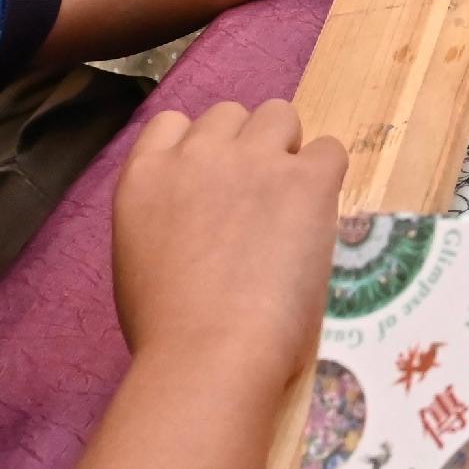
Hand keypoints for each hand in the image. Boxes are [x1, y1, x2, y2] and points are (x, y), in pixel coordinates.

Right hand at [107, 98, 345, 384]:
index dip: (200, 148)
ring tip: (291, 203)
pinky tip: (318, 217)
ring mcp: (252, 160)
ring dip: (286, 151)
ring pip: (280, 115)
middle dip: (246, 147)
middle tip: (258, 200)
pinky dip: (327, 177)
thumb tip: (197, 219)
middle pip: (230, 114)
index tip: (214, 183)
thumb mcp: (140, 259)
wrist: (207, 353)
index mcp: (145, 176)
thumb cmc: (167, 332)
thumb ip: (166, 217)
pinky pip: (329, 150)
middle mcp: (196, 153)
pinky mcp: (305, 179)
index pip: (173, 123)